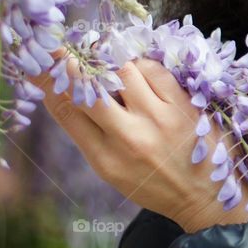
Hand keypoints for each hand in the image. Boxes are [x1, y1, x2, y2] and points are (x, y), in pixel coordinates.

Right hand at [29, 48, 247, 232]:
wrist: (205, 197)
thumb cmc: (155, 183)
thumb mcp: (113, 170)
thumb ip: (91, 135)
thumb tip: (67, 92)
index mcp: (104, 158)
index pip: (65, 110)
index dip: (47, 81)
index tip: (42, 60)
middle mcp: (128, 137)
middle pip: (87, 88)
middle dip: (71, 64)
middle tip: (67, 50)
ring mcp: (158, 119)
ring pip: (121, 72)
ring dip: (113, 64)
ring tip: (114, 67)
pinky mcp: (184, 107)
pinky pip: (155, 71)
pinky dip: (143, 66)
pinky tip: (142, 73)